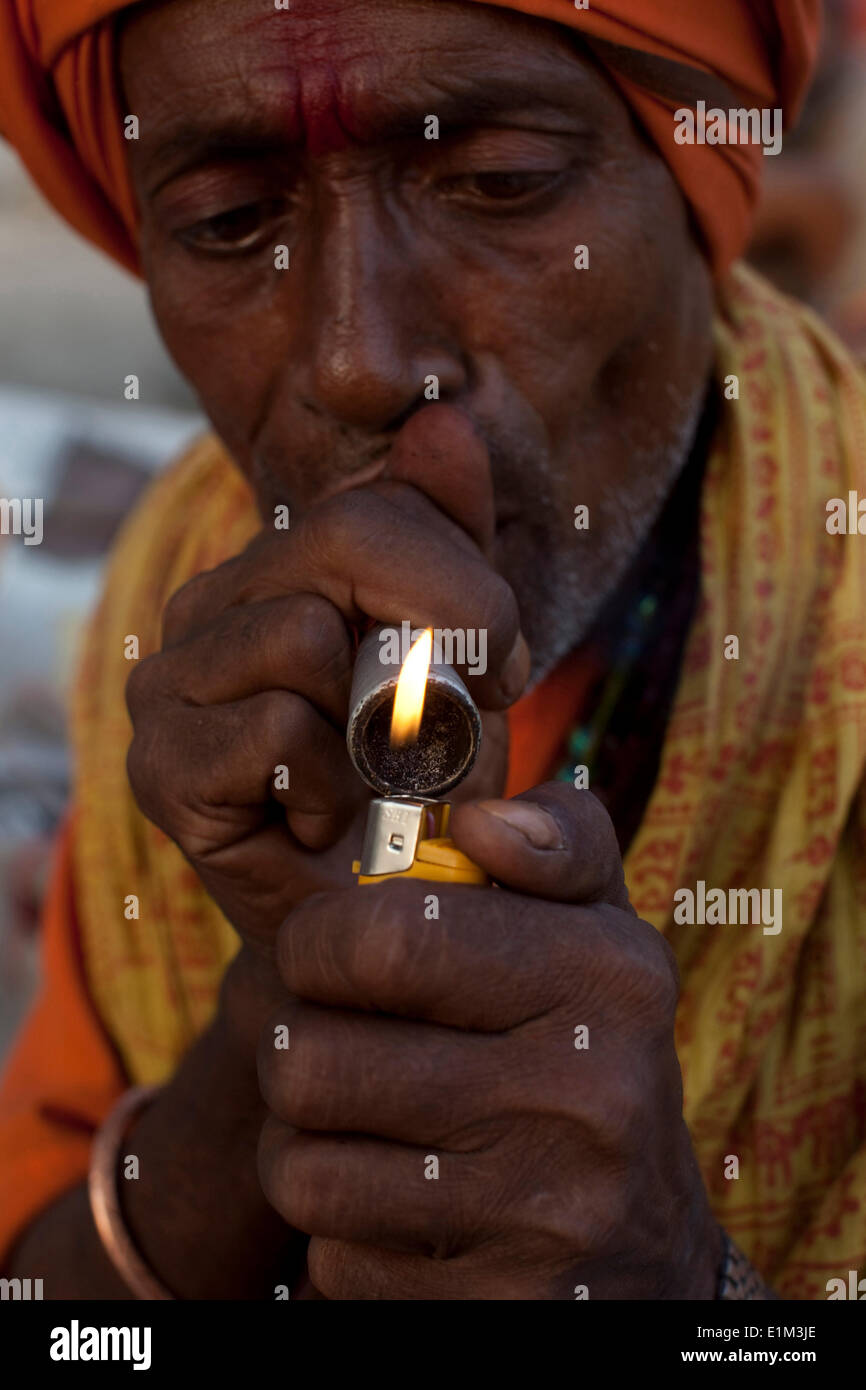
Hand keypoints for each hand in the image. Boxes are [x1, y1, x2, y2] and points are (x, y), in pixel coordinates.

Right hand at [125, 408, 528, 954]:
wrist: (371, 924)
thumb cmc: (421, 790)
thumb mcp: (462, 656)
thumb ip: (452, 536)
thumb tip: (442, 417)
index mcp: (278, 569)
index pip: (378, 506)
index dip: (467, 585)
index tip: (504, 675)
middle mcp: (211, 606)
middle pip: (345, 542)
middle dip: (444, 633)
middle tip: (462, 723)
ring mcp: (170, 682)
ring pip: (306, 634)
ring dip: (379, 730)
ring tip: (375, 784)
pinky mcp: (160, 766)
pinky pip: (274, 729)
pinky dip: (329, 786)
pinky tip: (320, 820)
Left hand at [257, 783, 722, 1298]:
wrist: (645, 1250)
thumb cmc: (592, 1048)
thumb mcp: (600, 931)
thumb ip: (558, 842)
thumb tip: (482, 818)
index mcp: (607, 977)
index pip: (388, 940)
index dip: (314, 940)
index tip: (321, 951)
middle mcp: (585, 1096)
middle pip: (313, 1059)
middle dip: (292, 1043)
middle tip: (326, 1037)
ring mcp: (542, 1217)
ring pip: (300, 1167)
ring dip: (302, 1140)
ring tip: (354, 1119)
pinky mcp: (493, 1306)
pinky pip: (330, 1256)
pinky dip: (340, 1226)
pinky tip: (398, 1200)